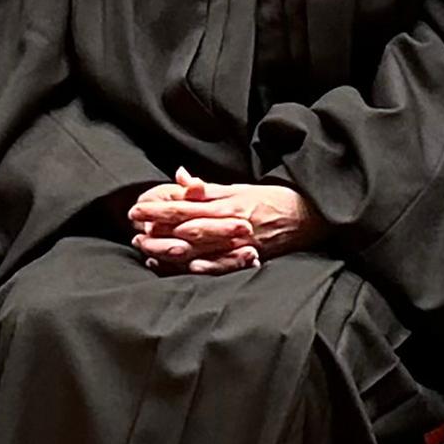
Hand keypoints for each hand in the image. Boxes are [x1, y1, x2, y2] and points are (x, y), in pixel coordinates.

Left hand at [125, 170, 314, 273]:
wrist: (310, 215)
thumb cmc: (272, 200)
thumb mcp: (240, 188)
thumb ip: (207, 188)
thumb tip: (179, 177)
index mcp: (228, 203)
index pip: (186, 205)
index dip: (159, 208)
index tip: (136, 209)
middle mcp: (231, 223)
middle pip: (188, 226)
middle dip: (158, 229)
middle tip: (133, 229)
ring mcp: (240, 243)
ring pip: (200, 247)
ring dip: (171, 249)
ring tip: (146, 248)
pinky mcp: (250, 258)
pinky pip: (223, 265)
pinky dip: (204, 265)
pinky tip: (185, 266)